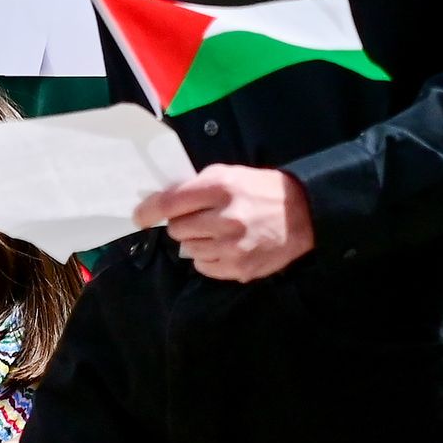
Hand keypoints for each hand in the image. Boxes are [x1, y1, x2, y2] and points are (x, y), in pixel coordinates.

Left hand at [135, 166, 315, 281]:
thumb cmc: (261, 190)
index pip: (171, 202)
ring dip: (196, 241)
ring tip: (217, 232)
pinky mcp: (238, 268)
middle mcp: (225, 218)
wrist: (303, 215)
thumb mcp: (230, 174)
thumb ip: (197, 186)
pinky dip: (208, 257)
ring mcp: (232, 247)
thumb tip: (162, 202)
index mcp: (221, 188)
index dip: (149, 210)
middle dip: (182, 223)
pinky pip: (203, 266)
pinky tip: (225, 246)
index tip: (139, 215)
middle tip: (200, 218)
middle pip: (177, 228)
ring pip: (188, 249)